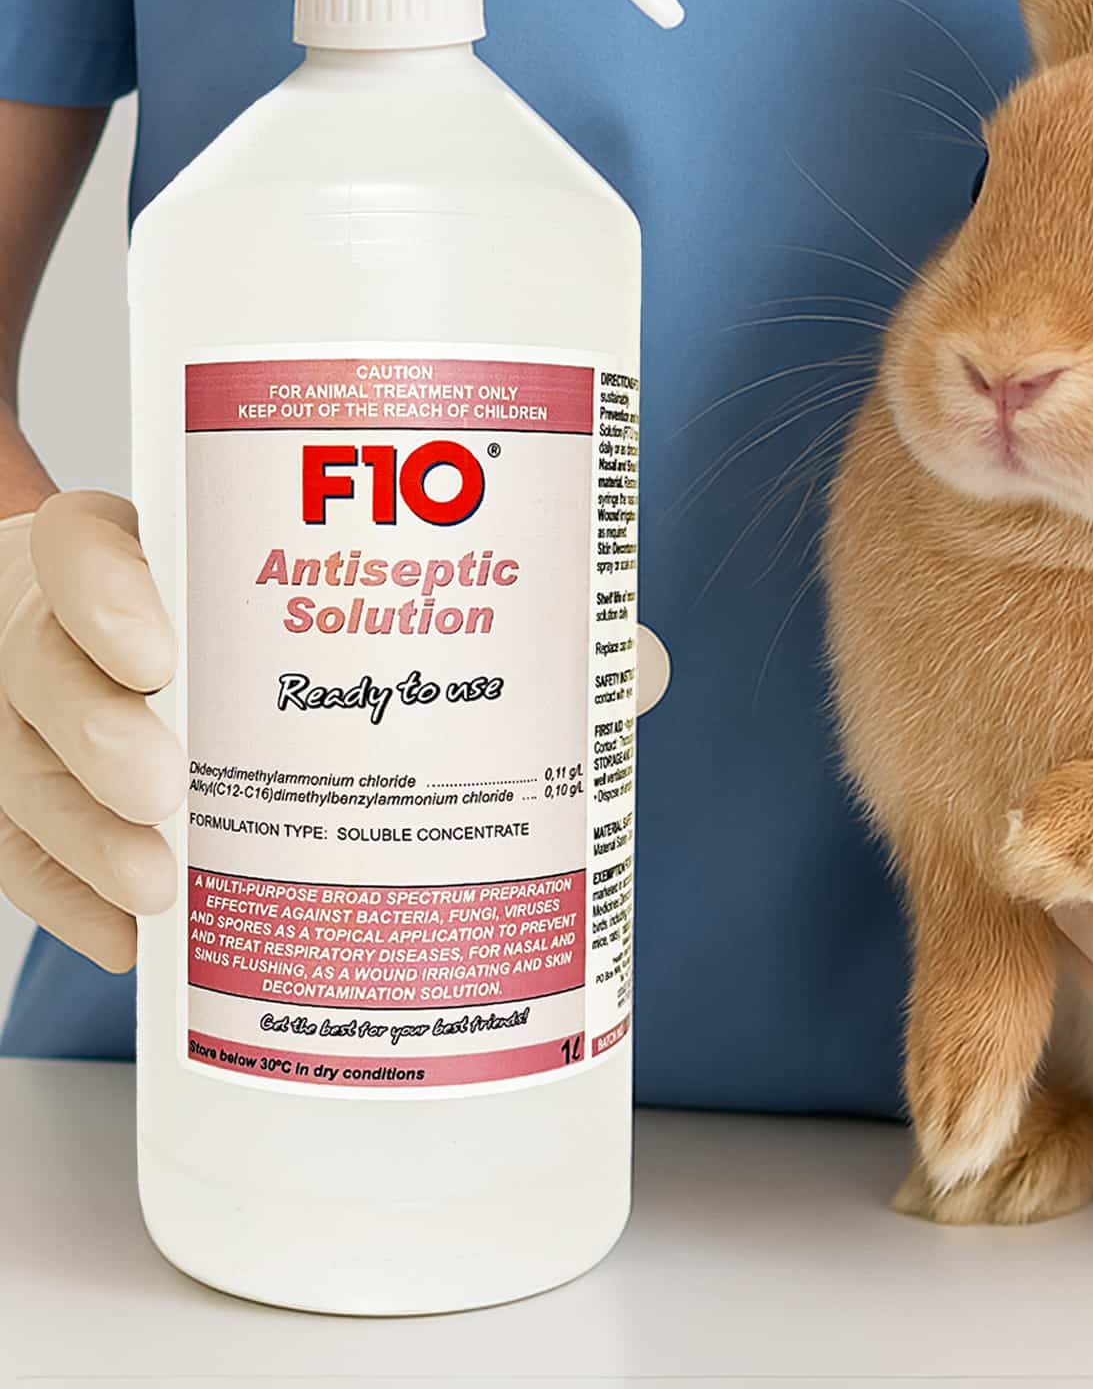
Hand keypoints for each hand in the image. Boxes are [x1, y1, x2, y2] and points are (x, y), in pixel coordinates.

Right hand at [0, 492, 672, 974]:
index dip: (101, 588)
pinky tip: (137, 942)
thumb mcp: (357, 588)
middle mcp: (63, 625)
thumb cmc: (285, 605)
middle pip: (35, 672)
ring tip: (162, 886)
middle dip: (96, 738)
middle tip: (173, 792)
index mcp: (138, 547)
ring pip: (15, 768)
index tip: (162, 649)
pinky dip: (67, 902)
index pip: (76, 542)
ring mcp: (32, 711)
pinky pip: (13, 854)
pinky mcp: (28, 795)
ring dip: (81, 834)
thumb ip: (500, 629)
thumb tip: (638, 675)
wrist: (161, 626)